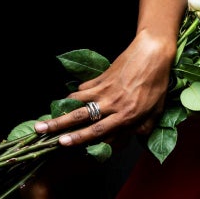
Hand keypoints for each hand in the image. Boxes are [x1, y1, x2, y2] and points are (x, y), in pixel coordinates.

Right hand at [34, 29, 175, 146]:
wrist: (153, 53)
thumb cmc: (158, 83)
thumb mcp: (156, 111)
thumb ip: (143, 127)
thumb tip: (133, 138)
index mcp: (126, 116)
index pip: (99, 132)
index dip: (80, 139)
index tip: (64, 144)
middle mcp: (112, 104)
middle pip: (80, 118)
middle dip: (59, 127)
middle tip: (41, 132)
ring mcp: (104, 90)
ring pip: (76, 103)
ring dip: (59, 113)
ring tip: (43, 122)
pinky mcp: (100, 78)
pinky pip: (83, 89)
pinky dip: (74, 97)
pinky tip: (68, 103)